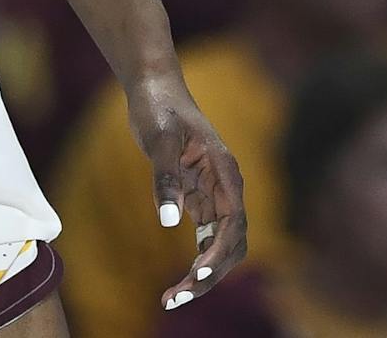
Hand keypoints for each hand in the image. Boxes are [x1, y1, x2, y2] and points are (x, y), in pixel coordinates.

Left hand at [126, 73, 246, 311]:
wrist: (153, 87)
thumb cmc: (159, 107)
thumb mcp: (159, 139)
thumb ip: (165, 179)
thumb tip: (170, 222)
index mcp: (225, 172)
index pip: (234, 222)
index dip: (220, 252)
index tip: (198, 272)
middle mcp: (225, 187)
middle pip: (230, 242)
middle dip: (209, 274)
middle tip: (176, 298)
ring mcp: (213, 193)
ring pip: (218, 245)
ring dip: (202, 274)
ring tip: (173, 298)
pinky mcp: (197, 196)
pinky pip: (204, 236)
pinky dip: (194, 259)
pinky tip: (178, 282)